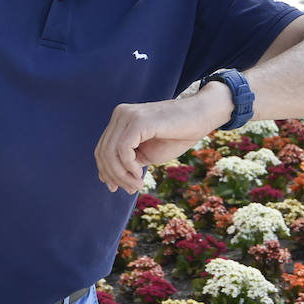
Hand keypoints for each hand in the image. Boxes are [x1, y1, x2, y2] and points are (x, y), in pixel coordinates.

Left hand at [94, 84, 232, 193]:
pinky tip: (140, 173)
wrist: (201, 116)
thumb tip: (109, 179)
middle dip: (114, 176)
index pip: (102, 148)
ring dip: (122, 174)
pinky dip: (128, 166)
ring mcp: (128, 115)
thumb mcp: (147, 153)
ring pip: (110, 152)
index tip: (114, 188)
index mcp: (121, 120)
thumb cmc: (178, 134)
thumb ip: (129, 161)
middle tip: (131, 189)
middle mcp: (120, 114)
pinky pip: (122, 149)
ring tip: (137, 184)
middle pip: (103, 152)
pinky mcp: (138, 120)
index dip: (105, 171)